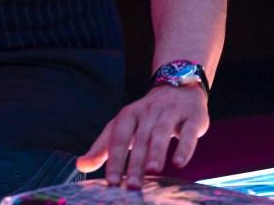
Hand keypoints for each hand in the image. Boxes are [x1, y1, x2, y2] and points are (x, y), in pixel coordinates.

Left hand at [76, 85, 208, 187]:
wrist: (179, 87)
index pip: (118, 137)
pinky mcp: (191, 118)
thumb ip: (103, 147)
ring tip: (153, 172)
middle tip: (132, 186)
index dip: (115, 159)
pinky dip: (184, 148)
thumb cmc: (147, 116)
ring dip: (157, 152)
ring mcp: (170, 113)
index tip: (111, 182)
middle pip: (140, 139)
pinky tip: (179, 163)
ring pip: (162, 133)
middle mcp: (148, 112)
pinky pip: (188, 133)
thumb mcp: (123, 127)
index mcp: (129, 114)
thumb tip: (81, 166)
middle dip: (135, 163)